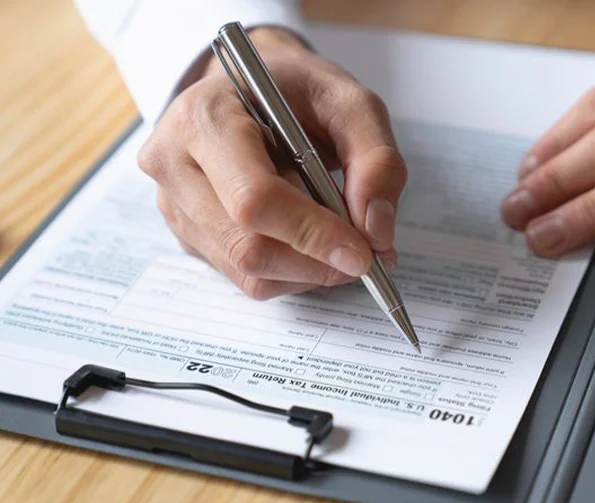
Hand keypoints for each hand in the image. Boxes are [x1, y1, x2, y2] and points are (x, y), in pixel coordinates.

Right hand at [138, 28, 405, 298]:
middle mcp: (174, 164)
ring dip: (308, 270)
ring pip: (248, 271)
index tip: (364, 252)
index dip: (313, 233)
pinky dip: (292, 272)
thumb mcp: (350, 102)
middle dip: (316, 261)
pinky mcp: (189, 235)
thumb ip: (376, 160)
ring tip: (339, 239)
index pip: (253, 199)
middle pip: (247, 247)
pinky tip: (309, 240)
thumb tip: (376, 233)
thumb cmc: (296, 91)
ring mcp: (175, 206)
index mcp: (205, 118)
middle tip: (366, 255)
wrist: (251, 89)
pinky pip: (246, 277)